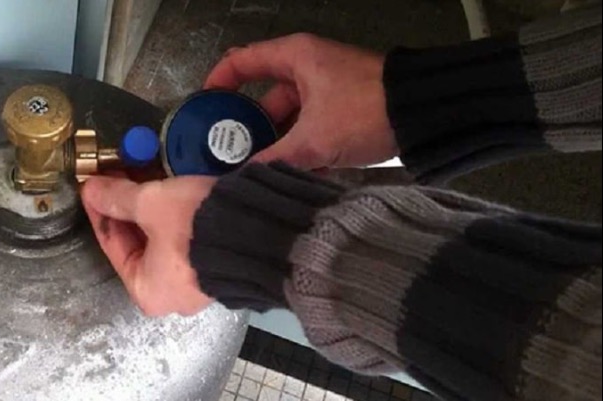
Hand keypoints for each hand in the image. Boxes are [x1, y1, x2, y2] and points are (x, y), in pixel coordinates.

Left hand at [80, 175, 214, 316]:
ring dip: (154, 210)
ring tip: (148, 179)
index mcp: (148, 293)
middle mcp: (174, 297)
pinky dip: (178, 218)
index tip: (96, 188)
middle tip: (122, 178)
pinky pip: (189, 242)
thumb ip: (118, 198)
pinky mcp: (222, 268)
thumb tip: (93, 191)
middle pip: (139, 245)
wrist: (264, 230)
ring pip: (165, 241)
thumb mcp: (151, 204)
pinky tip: (176, 193)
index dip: (102, 210)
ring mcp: (200, 285)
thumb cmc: (199, 228)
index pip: (112, 245)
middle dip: (130, 208)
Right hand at [205, 33, 396, 168]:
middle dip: (248, 130)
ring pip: (288, 119)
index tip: (202, 113)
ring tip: (260, 174)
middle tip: (231, 159)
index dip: (216, 84)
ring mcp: (325, 90)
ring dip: (276, 146)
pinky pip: (309, 129)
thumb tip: (240, 181)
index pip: (239, 62)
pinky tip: (291, 176)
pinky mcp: (342, 110)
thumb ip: (273, 160)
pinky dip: (300, 149)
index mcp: (293, 58)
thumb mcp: (313, 139)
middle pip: (263, 98)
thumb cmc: (363, 112)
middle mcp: (305, 68)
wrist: (425, 116)